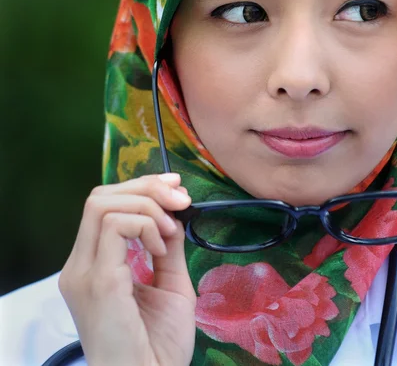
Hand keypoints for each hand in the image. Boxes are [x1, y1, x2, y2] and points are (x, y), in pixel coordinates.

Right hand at [59, 174, 195, 365]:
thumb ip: (168, 247)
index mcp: (94, 265)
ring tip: (171, 233)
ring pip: (103, 204)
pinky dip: (145, 226)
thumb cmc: (159, 344)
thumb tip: (175, 214)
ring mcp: (85, 273)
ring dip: (148, 207)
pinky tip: (161, 250)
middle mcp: (81, 266)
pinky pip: (114, 226)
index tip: (177, 188)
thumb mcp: (169, 283)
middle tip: (180, 199)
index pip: (104, 205)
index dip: (142, 187)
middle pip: (100, 197)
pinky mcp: (98, 281)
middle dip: (146, 187)